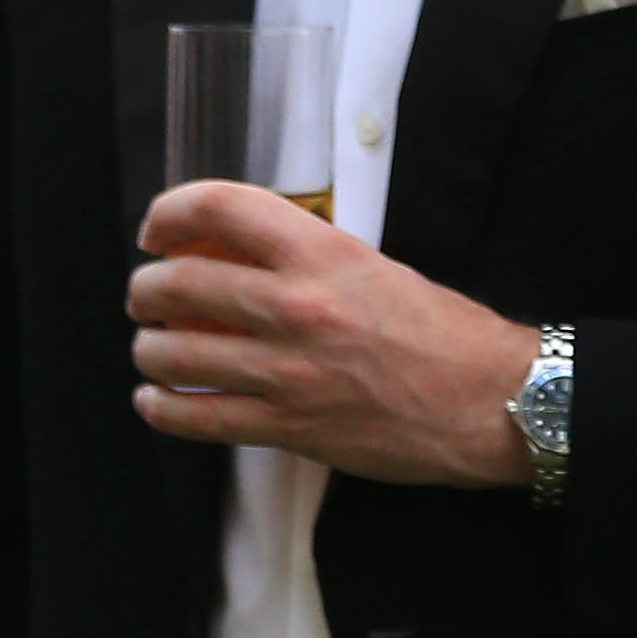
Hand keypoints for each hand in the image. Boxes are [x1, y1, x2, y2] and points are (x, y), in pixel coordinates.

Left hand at [127, 184, 539, 488]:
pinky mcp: (288, 428)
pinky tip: (157, 401)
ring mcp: (287, 372)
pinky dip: (162, 408)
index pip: (220, 209)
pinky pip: (196, 418)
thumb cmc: (446, 334)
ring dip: (148, 350)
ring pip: (173, 354)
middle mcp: (297, 307)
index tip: (158, 230)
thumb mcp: (376, 267)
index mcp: (324, 254)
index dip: (170, 213)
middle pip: (178, 284)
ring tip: (154, 350)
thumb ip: (310, 259)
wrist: (490, 402)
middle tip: (147, 296)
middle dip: (145, 290)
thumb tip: (243, 257)